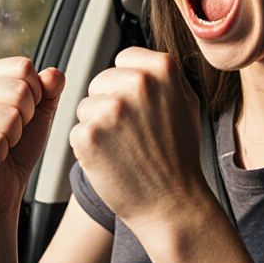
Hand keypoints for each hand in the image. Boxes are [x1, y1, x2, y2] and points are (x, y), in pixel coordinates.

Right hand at [0, 57, 65, 216]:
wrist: (3, 184)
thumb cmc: (18, 146)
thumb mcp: (40, 114)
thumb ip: (49, 90)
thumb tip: (53, 74)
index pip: (23, 68)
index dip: (36, 94)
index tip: (26, 112)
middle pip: (19, 91)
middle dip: (26, 119)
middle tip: (11, 132)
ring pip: (8, 118)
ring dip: (13, 139)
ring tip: (0, 145)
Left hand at [69, 48, 206, 226]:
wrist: (172, 204)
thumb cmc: (178, 156)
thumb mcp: (186, 102)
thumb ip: (162, 74)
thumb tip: (137, 58)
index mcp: (162, 68)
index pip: (122, 61)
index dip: (127, 87)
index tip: (142, 110)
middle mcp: (137, 83)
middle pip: (99, 82)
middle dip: (110, 105)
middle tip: (134, 134)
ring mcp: (111, 109)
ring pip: (86, 107)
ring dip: (98, 126)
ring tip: (125, 148)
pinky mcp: (88, 134)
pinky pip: (77, 130)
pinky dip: (88, 147)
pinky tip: (112, 160)